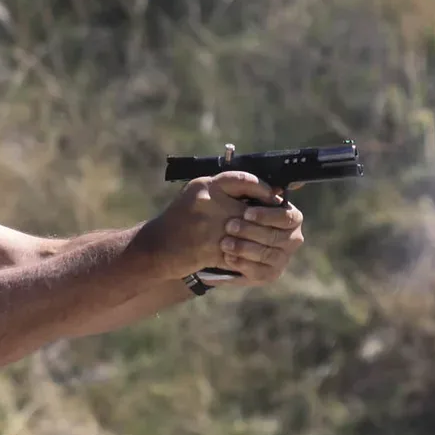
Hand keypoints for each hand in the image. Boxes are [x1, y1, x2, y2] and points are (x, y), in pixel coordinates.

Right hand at [141, 171, 283, 277]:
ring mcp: (208, 227)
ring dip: (259, 238)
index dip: (262, 188)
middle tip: (280, 223)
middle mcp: (207, 203)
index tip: (274, 196)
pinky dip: (246, 255)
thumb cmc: (180, 221)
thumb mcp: (198, 196)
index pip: (242, 179)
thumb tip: (266, 190)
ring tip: (269, 240)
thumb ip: (225, 191)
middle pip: (249, 209)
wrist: (155, 247)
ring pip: (246, 232)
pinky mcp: (208, 249)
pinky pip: (237, 252)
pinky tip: (252, 255)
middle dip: (266, 218)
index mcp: (205, 186)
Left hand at [203, 192, 304, 287]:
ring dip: (245, 248)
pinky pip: (259, 272)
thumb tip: (275, 189)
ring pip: (267, 255)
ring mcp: (282, 259)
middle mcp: (291, 239)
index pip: (287, 217)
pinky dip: (243, 265)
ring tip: (225, 243)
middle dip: (251, 231)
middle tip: (230, 226)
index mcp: (291, 218)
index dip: (267, 216)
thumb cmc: (235, 211)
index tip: (246, 212)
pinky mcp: (270, 274)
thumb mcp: (238, 193)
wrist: (219, 236)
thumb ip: (252, 184)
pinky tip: (228, 257)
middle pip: (276, 237)